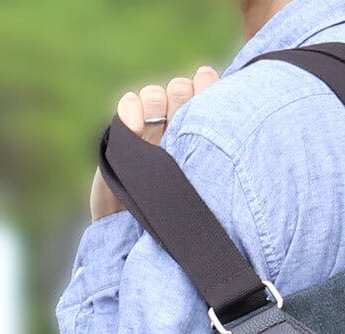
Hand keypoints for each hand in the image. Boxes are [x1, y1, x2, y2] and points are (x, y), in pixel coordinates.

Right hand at [90, 66, 219, 220]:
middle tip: (185, 114)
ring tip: (158, 121)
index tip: (207, 80)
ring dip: (158, 100)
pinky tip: (135, 124)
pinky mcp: (122, 138)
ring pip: (156, 95)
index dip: (207, 86)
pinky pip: (128, 104)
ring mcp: (148, 133)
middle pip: (180, 91)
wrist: (138, 242)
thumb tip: (222, 115)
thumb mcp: (202, 188)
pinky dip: (131, 107)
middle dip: (183, 95)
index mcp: (200, 139)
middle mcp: (175, 131)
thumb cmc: (181, 221)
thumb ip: (213, 157)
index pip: (206, 98)